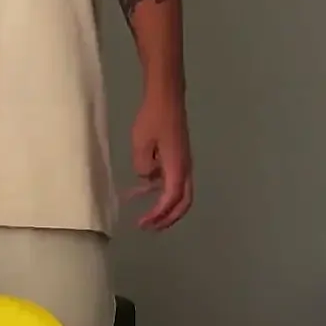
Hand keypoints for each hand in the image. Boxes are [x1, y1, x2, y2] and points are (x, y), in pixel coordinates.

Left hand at [126, 89, 192, 229]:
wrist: (166, 97)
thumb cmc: (153, 118)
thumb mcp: (140, 144)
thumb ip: (142, 166)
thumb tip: (146, 178)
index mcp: (178, 168)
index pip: (171, 200)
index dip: (158, 215)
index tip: (142, 223)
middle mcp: (185, 169)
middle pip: (183, 203)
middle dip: (168, 218)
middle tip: (150, 228)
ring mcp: (183, 163)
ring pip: (180, 194)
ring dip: (165, 207)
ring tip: (146, 216)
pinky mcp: (178, 156)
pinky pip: (172, 181)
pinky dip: (160, 191)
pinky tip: (142, 189)